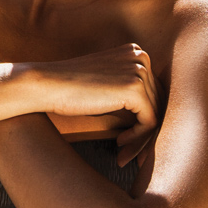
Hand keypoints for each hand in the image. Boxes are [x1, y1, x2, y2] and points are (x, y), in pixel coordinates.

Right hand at [46, 44, 162, 166]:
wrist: (48, 84)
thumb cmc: (72, 88)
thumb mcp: (107, 80)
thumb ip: (129, 86)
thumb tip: (154, 112)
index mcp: (136, 52)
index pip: (154, 90)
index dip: (146, 117)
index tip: (133, 138)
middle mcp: (141, 57)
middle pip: (158, 102)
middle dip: (146, 131)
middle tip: (132, 153)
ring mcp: (139, 71)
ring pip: (155, 115)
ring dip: (141, 139)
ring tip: (124, 155)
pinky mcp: (135, 89)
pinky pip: (149, 122)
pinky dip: (137, 138)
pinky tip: (120, 145)